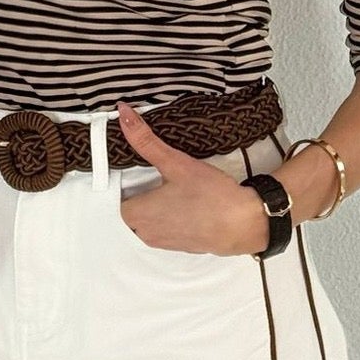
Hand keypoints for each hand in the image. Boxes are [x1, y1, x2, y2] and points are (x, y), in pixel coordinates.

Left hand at [116, 102, 270, 255]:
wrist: (243, 224)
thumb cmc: (208, 195)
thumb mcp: (175, 162)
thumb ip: (145, 140)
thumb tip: (123, 113)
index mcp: (135, 215)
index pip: (116, 195)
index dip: (127, 181)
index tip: (140, 170)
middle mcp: (144, 233)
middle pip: (131, 207)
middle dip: (142, 192)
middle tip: (160, 176)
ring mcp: (162, 242)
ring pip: (148, 219)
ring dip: (156, 205)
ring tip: (174, 189)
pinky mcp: (179, 246)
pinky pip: (165, 229)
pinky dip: (171, 216)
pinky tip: (187, 203)